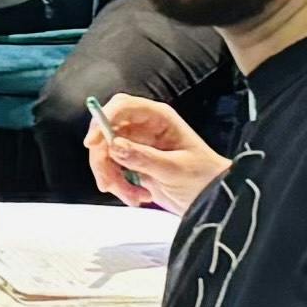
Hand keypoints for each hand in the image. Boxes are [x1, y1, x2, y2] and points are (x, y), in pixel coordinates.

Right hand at [84, 92, 230, 212]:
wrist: (213, 200)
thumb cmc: (204, 178)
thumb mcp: (174, 169)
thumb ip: (144, 158)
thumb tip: (114, 147)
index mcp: (158, 118)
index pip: (122, 106)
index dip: (103, 119)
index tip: (93, 143)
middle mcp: (145, 127)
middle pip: (107, 131)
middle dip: (103, 158)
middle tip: (108, 183)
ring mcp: (137, 145)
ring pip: (106, 153)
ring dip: (112, 177)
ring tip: (133, 197)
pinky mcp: (134, 163)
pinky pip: (113, 170)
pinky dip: (118, 185)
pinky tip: (137, 196)